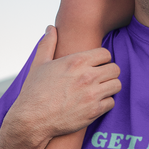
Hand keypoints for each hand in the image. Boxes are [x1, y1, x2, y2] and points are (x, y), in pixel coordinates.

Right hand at [4, 26, 121, 143]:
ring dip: (110, 87)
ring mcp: (92, 94)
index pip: (106, 53)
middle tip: (101, 77)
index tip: (97, 64)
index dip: (102, 59)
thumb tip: (50, 28)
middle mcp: (87, 76)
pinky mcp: (94, 111)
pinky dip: (106, 103)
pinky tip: (96, 102)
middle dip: (109, 72)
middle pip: (115, 68)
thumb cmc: (34, 91)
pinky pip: (112, 102)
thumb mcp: (39, 64)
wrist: (31, 120)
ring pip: (116, 85)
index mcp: (76, 61)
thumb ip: (48, 44)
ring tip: (101, 89)